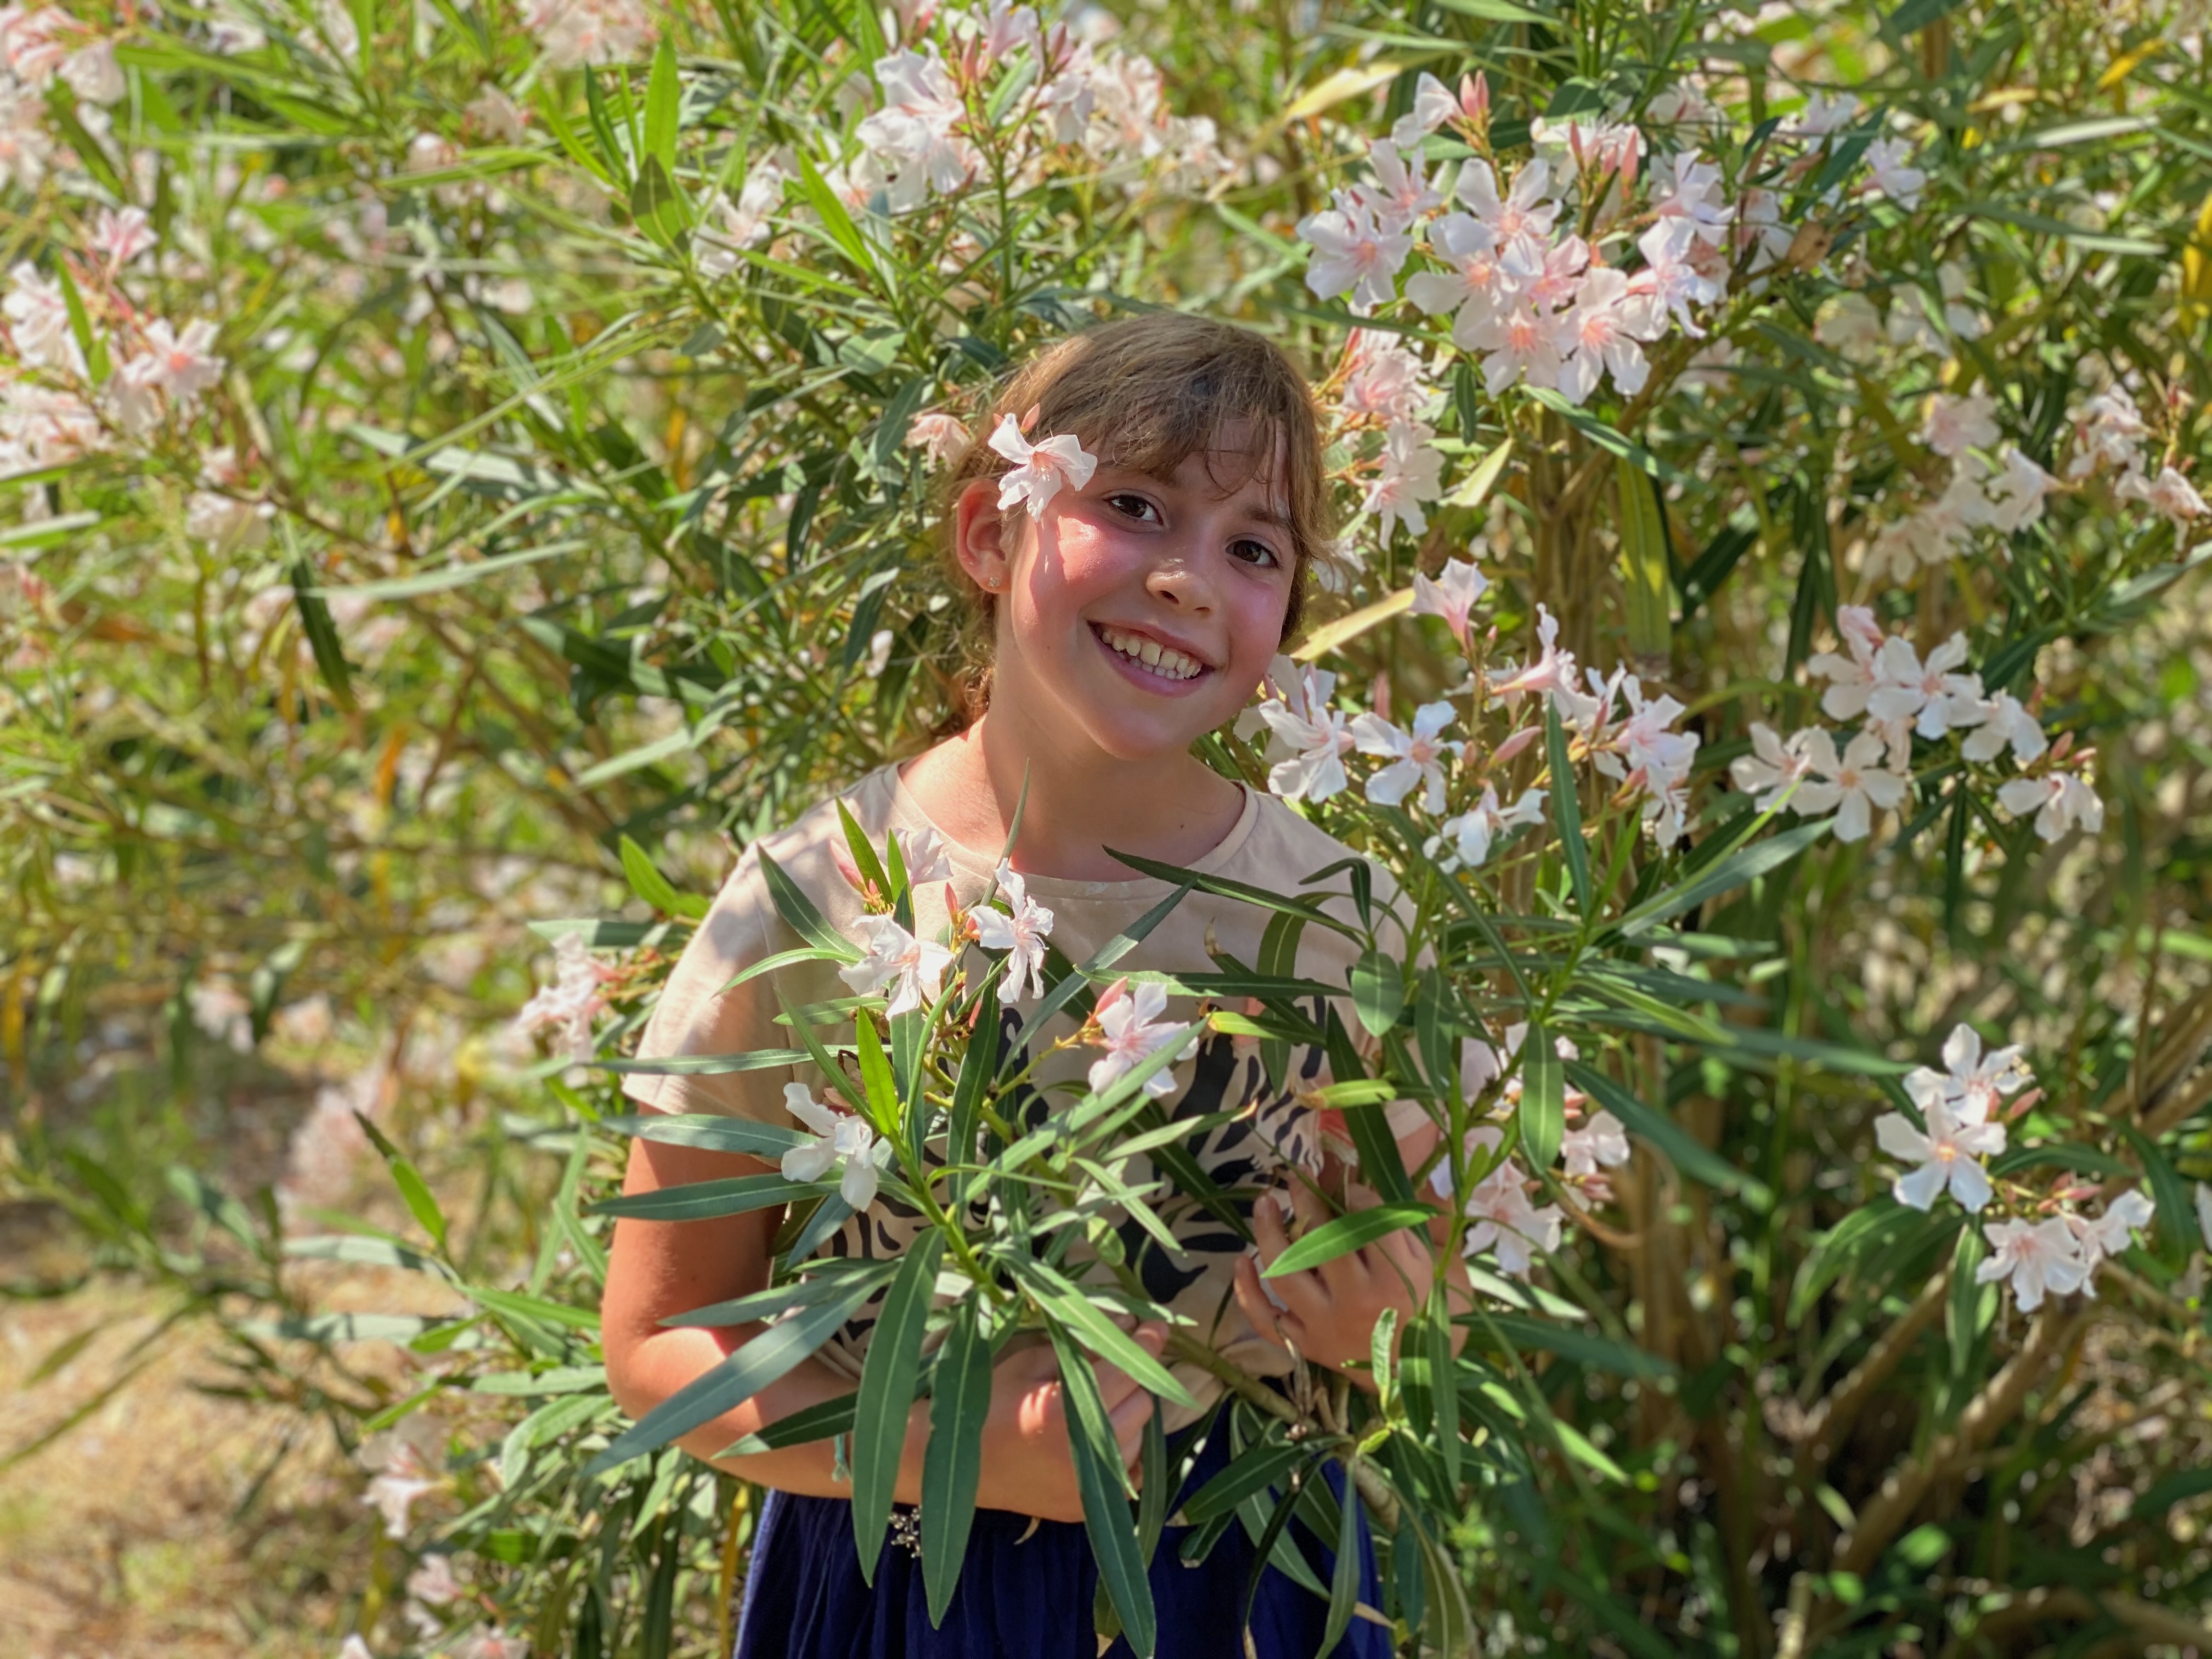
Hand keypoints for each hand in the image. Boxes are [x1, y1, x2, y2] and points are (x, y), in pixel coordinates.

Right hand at [970, 1324, 1165, 1522]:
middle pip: (1141, 1404)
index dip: (1146, 1344)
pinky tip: (1102, 1436)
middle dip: (1133, 1380)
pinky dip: (1123, 1451)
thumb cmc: (989, 1402)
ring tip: (1097, 1404)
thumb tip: (1127, 1326)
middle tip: (1113, 1367)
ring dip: (1127, 1415)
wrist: (957, 1463)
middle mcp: (1086, 1456)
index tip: (1158, 1325)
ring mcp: (1088, 1489)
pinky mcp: (1084, 1508)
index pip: (1128, 1372)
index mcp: (1068, 1414)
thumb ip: (1082, 1346)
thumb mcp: (1030, 1362)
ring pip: (1139, 1438)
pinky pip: (1127, 1473)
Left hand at [1231, 1180, 1435, 1381]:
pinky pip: (1267, 1321)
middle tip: (1293, 1175)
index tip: (1348, 1181)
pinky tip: (1241, 1261)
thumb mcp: (1441, 1267)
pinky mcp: (1306, 1346)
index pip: (1369, 1222)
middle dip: (1305, 1201)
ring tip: (1264, 1203)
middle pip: (1321, 1241)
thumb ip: (1419, 1223)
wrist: (1420, 1381)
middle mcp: (1357, 1301)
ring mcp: (1326, 1325)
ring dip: (1268, 1235)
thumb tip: (1401, 1177)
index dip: (1357, 1193)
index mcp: (1397, 1279)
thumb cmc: (1433, 1316)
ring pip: (1286, 1274)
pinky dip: (1248, 1293)